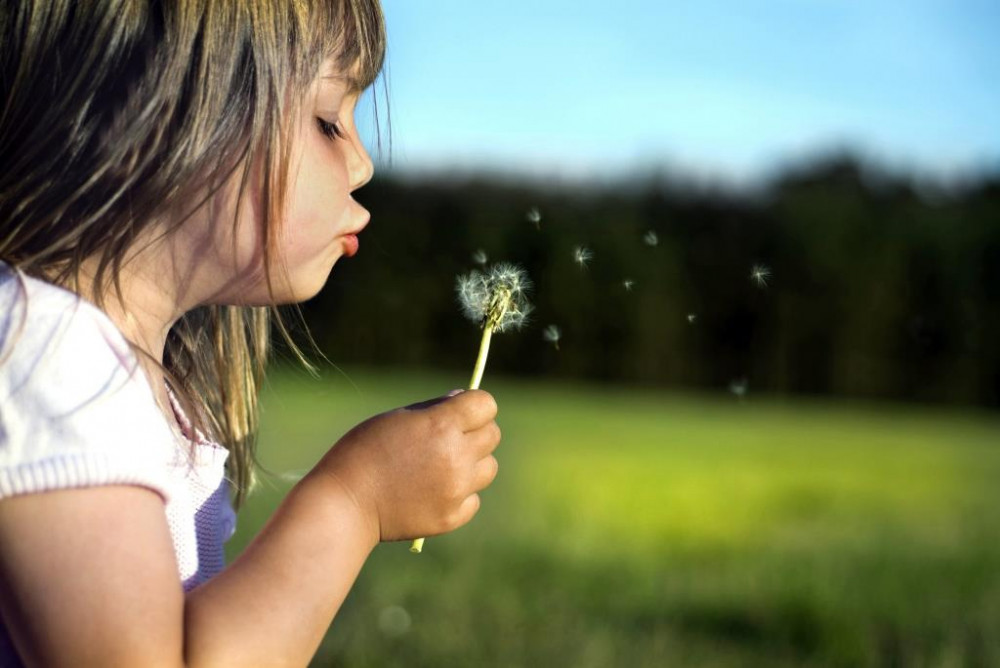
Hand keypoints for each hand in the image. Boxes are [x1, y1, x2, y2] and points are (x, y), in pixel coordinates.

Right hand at [309, 389, 500, 543]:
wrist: (346, 503)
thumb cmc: (364, 451)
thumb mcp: (398, 418)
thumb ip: (435, 410)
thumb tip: (463, 402)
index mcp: (442, 426)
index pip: (486, 404)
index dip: (474, 404)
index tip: (460, 411)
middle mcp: (456, 457)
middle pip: (493, 435)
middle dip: (475, 431)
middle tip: (448, 439)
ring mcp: (457, 489)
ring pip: (488, 468)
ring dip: (472, 463)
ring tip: (441, 466)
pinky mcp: (452, 517)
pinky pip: (473, 499)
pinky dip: (460, 494)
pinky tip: (434, 491)